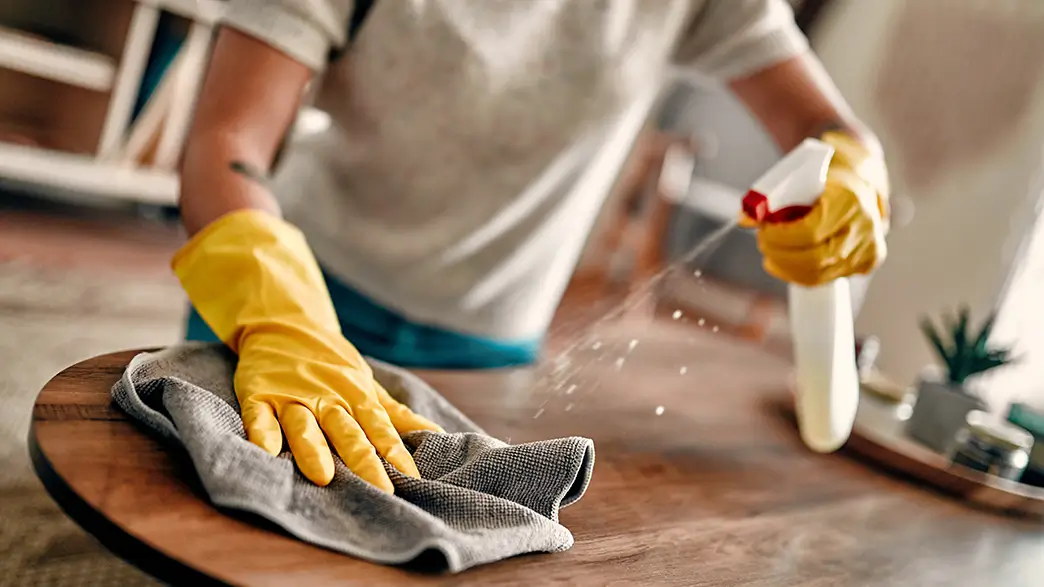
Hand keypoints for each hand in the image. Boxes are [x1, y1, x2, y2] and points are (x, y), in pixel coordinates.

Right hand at [173, 210, 441, 488]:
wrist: (285, 324)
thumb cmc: (332, 365)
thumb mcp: (367, 386)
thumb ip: (396, 415)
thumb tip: (437, 435)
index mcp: (355, 397)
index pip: (380, 429)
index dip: (396, 454)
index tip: (412, 480)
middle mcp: (327, 398)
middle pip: (347, 433)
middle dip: (364, 461)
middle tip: (379, 490)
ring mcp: (293, 396)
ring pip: (305, 425)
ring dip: (314, 449)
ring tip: (323, 477)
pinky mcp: (260, 394)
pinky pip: (260, 415)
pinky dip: (262, 432)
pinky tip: (265, 452)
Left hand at [744, 130, 889, 286]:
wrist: (861, 183)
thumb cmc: (826, 179)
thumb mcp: (799, 178)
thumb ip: (770, 198)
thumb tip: (743, 219)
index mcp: (849, 200)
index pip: (810, 232)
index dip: (781, 237)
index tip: (763, 231)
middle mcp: (864, 227)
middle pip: (814, 259)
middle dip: (780, 255)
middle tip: (763, 243)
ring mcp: (869, 248)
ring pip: (818, 274)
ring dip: (786, 267)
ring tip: (771, 253)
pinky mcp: (866, 262)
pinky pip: (826, 279)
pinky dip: (799, 274)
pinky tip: (784, 264)